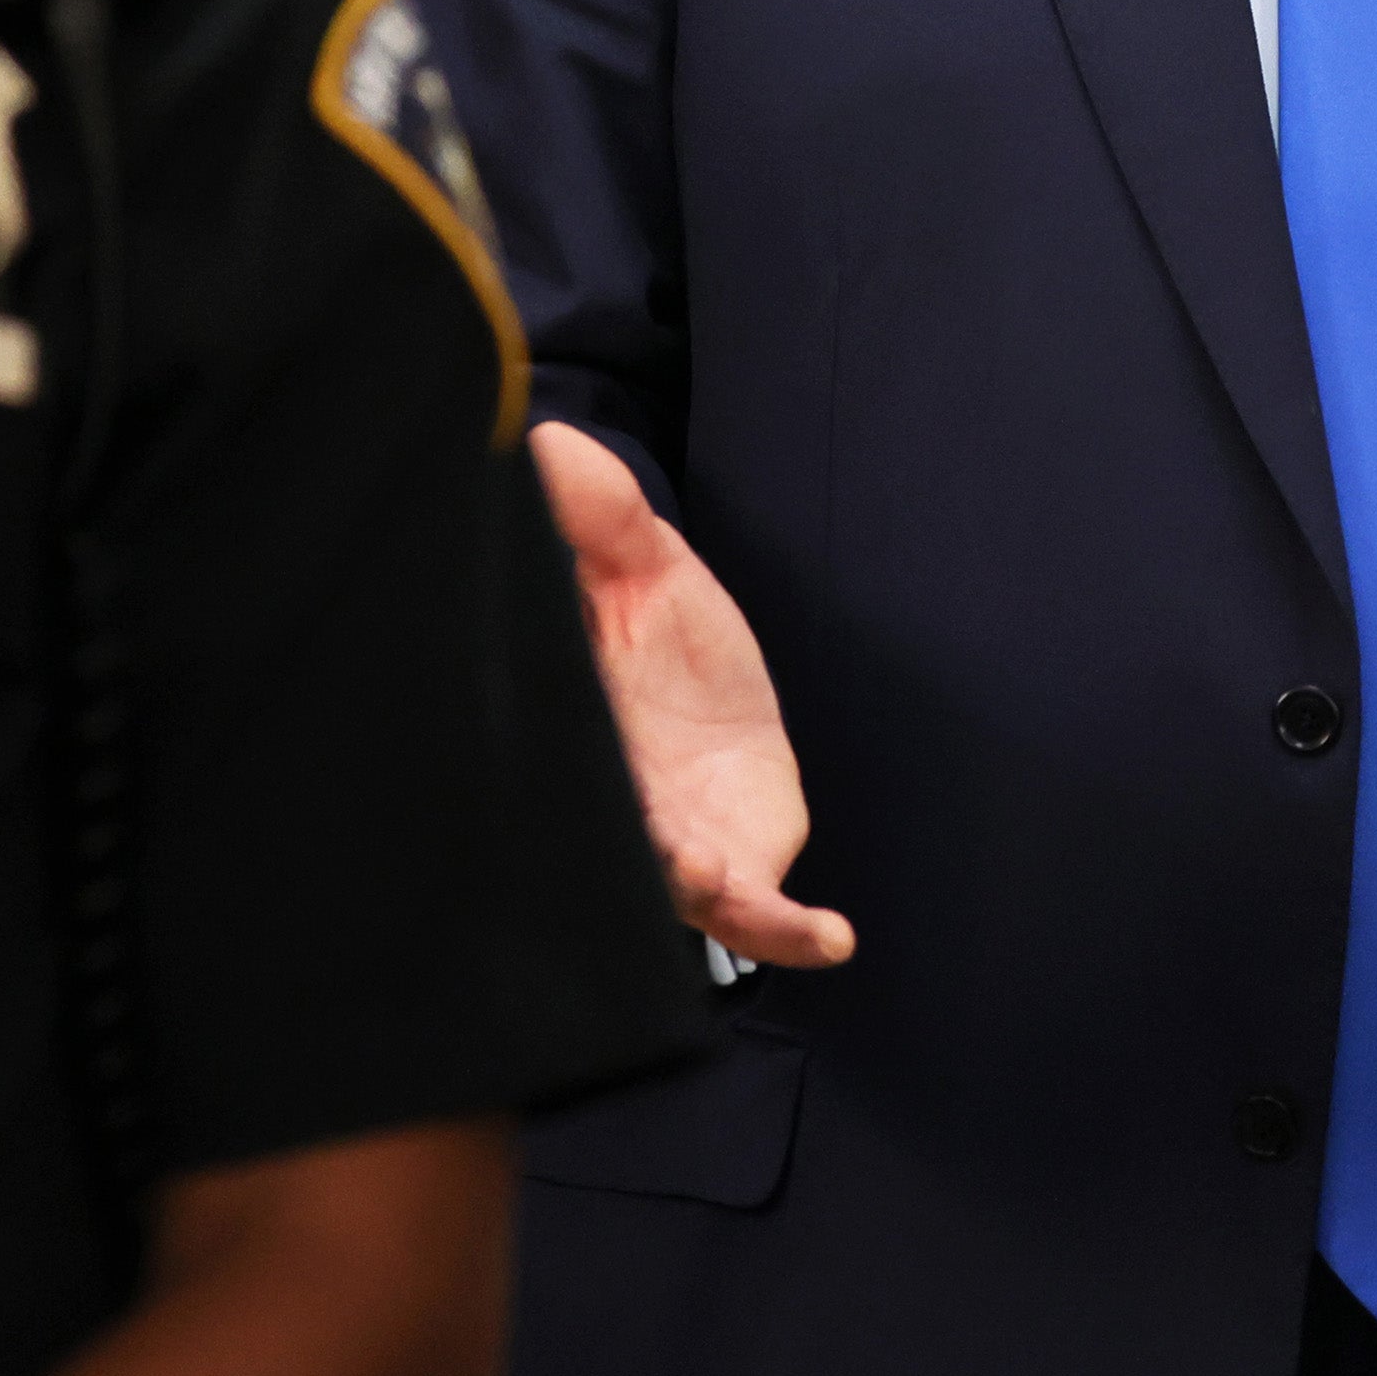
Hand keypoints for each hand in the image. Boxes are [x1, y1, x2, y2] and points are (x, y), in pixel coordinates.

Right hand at [531, 422, 854, 968]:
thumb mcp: (636, 564)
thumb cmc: (651, 638)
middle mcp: (611, 801)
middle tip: (639, 836)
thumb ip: (595, 514)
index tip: (551, 742)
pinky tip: (833, 938)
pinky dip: (792, 933)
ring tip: (704, 871)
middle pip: (604, 830)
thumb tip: (545, 437)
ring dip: (688, 882)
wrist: (708, 696)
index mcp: (571, 726)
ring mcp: (672, 846)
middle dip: (621, 838)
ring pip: (671, 884)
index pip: (544, 739)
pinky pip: (759, 917)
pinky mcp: (738, 871)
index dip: (544, 756)